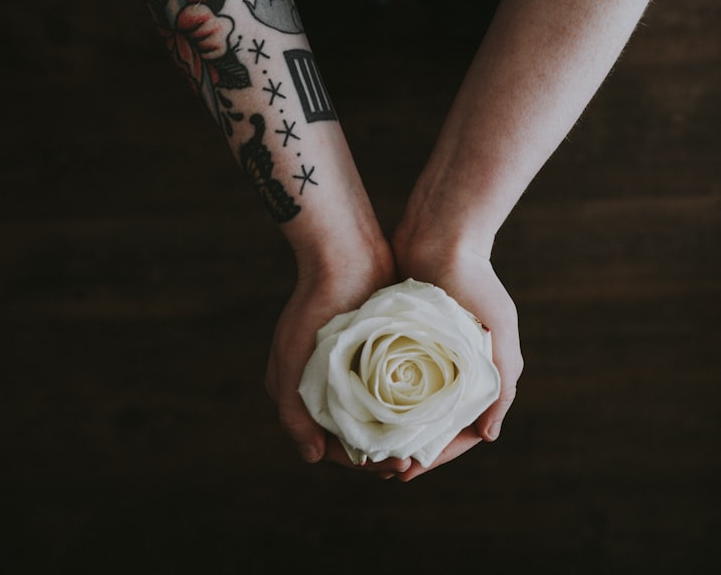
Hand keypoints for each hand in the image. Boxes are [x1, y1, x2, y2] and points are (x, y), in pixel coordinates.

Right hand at [265, 240, 411, 477]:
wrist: (346, 252)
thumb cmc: (314, 304)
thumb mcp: (292, 358)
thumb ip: (293, 410)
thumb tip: (311, 458)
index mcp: (299, 389)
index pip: (329, 443)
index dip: (360, 462)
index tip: (392, 468)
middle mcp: (323, 383)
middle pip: (356, 434)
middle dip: (384, 454)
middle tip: (412, 465)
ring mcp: (351, 368)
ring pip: (377, 416)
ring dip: (398, 435)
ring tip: (423, 447)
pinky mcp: (377, 352)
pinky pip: (392, 390)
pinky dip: (407, 408)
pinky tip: (428, 418)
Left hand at [390, 229, 523, 481]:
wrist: (443, 232)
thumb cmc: (476, 280)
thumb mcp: (500, 330)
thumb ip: (502, 382)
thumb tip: (489, 436)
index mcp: (482, 372)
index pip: (463, 428)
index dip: (439, 454)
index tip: (410, 469)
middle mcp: (456, 368)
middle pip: (433, 422)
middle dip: (411, 448)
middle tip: (384, 467)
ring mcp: (428, 354)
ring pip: (409, 405)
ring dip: (392, 429)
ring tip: (368, 447)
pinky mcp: (402, 338)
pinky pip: (389, 378)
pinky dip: (377, 399)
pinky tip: (358, 413)